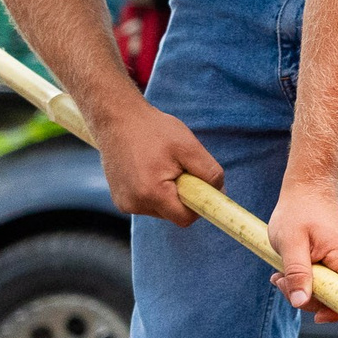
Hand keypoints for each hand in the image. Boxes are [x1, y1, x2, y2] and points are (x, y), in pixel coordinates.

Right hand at [84, 97, 224, 224]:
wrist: (118, 119)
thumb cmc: (154, 130)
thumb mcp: (189, 147)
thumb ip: (209, 173)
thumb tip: (219, 193)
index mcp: (151, 194)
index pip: (185, 219)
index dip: (199, 205)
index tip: (202, 186)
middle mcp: (134, 204)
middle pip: (173, 213)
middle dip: (183, 195)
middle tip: (178, 167)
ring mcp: (124, 203)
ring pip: (161, 208)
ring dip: (168, 192)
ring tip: (161, 164)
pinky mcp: (119, 198)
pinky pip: (147, 201)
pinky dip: (155, 189)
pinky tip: (149, 168)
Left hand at [267, 181, 337, 324]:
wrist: (309, 189)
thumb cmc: (298, 212)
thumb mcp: (290, 242)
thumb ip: (297, 273)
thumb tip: (300, 302)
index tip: (317, 318)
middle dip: (307, 298)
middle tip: (280, 282)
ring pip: (330, 291)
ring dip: (303, 289)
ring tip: (280, 274)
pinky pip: (327, 282)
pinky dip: (307, 281)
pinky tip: (289, 271)